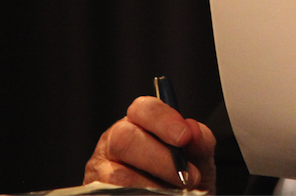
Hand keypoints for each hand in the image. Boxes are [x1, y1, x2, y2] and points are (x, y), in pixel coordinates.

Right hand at [84, 96, 216, 192]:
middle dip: (160, 159)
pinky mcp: (96, 193)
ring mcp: (100, 171)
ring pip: (118, 175)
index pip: (143, 109)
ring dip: (153, 187)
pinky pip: (114, 194)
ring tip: (176, 194)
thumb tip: (193, 129)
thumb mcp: (198, 160)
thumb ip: (199, 142)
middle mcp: (113, 143)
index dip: (163, 120)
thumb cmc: (183, 181)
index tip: (185, 137)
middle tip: (188, 177)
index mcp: (139, 124)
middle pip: (125, 138)